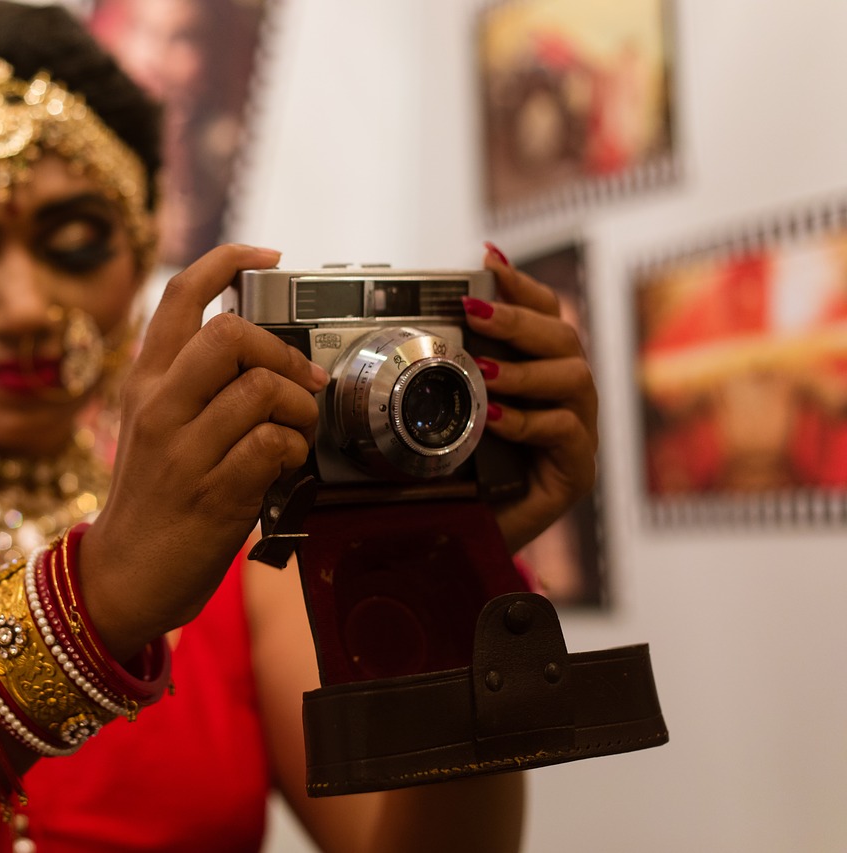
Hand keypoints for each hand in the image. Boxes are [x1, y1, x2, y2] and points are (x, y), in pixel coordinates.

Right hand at [81, 244, 327, 656]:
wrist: (123, 577)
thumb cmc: (150, 501)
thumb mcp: (152, 428)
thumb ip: (190, 385)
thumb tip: (259, 351)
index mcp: (144, 383)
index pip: (179, 296)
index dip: (228, 261)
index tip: (266, 257)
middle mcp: (159, 408)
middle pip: (229, 334)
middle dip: (281, 351)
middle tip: (299, 379)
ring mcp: (184, 451)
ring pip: (261, 389)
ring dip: (299, 407)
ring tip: (296, 429)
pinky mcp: (213, 493)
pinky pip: (272, 445)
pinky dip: (294, 449)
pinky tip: (284, 463)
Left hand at [465, 244, 598, 553]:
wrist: (463, 541)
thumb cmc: (456, 476)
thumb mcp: (442, 418)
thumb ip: (441, 377)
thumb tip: (409, 328)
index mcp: (539, 376)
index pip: (544, 317)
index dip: (521, 286)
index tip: (488, 260)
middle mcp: (566, 399)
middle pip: (563, 339)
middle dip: (518, 319)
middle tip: (476, 311)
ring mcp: (577, 435)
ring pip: (573, 378)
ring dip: (524, 370)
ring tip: (482, 371)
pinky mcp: (575, 473)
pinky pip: (565, 432)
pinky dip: (528, 421)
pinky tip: (496, 419)